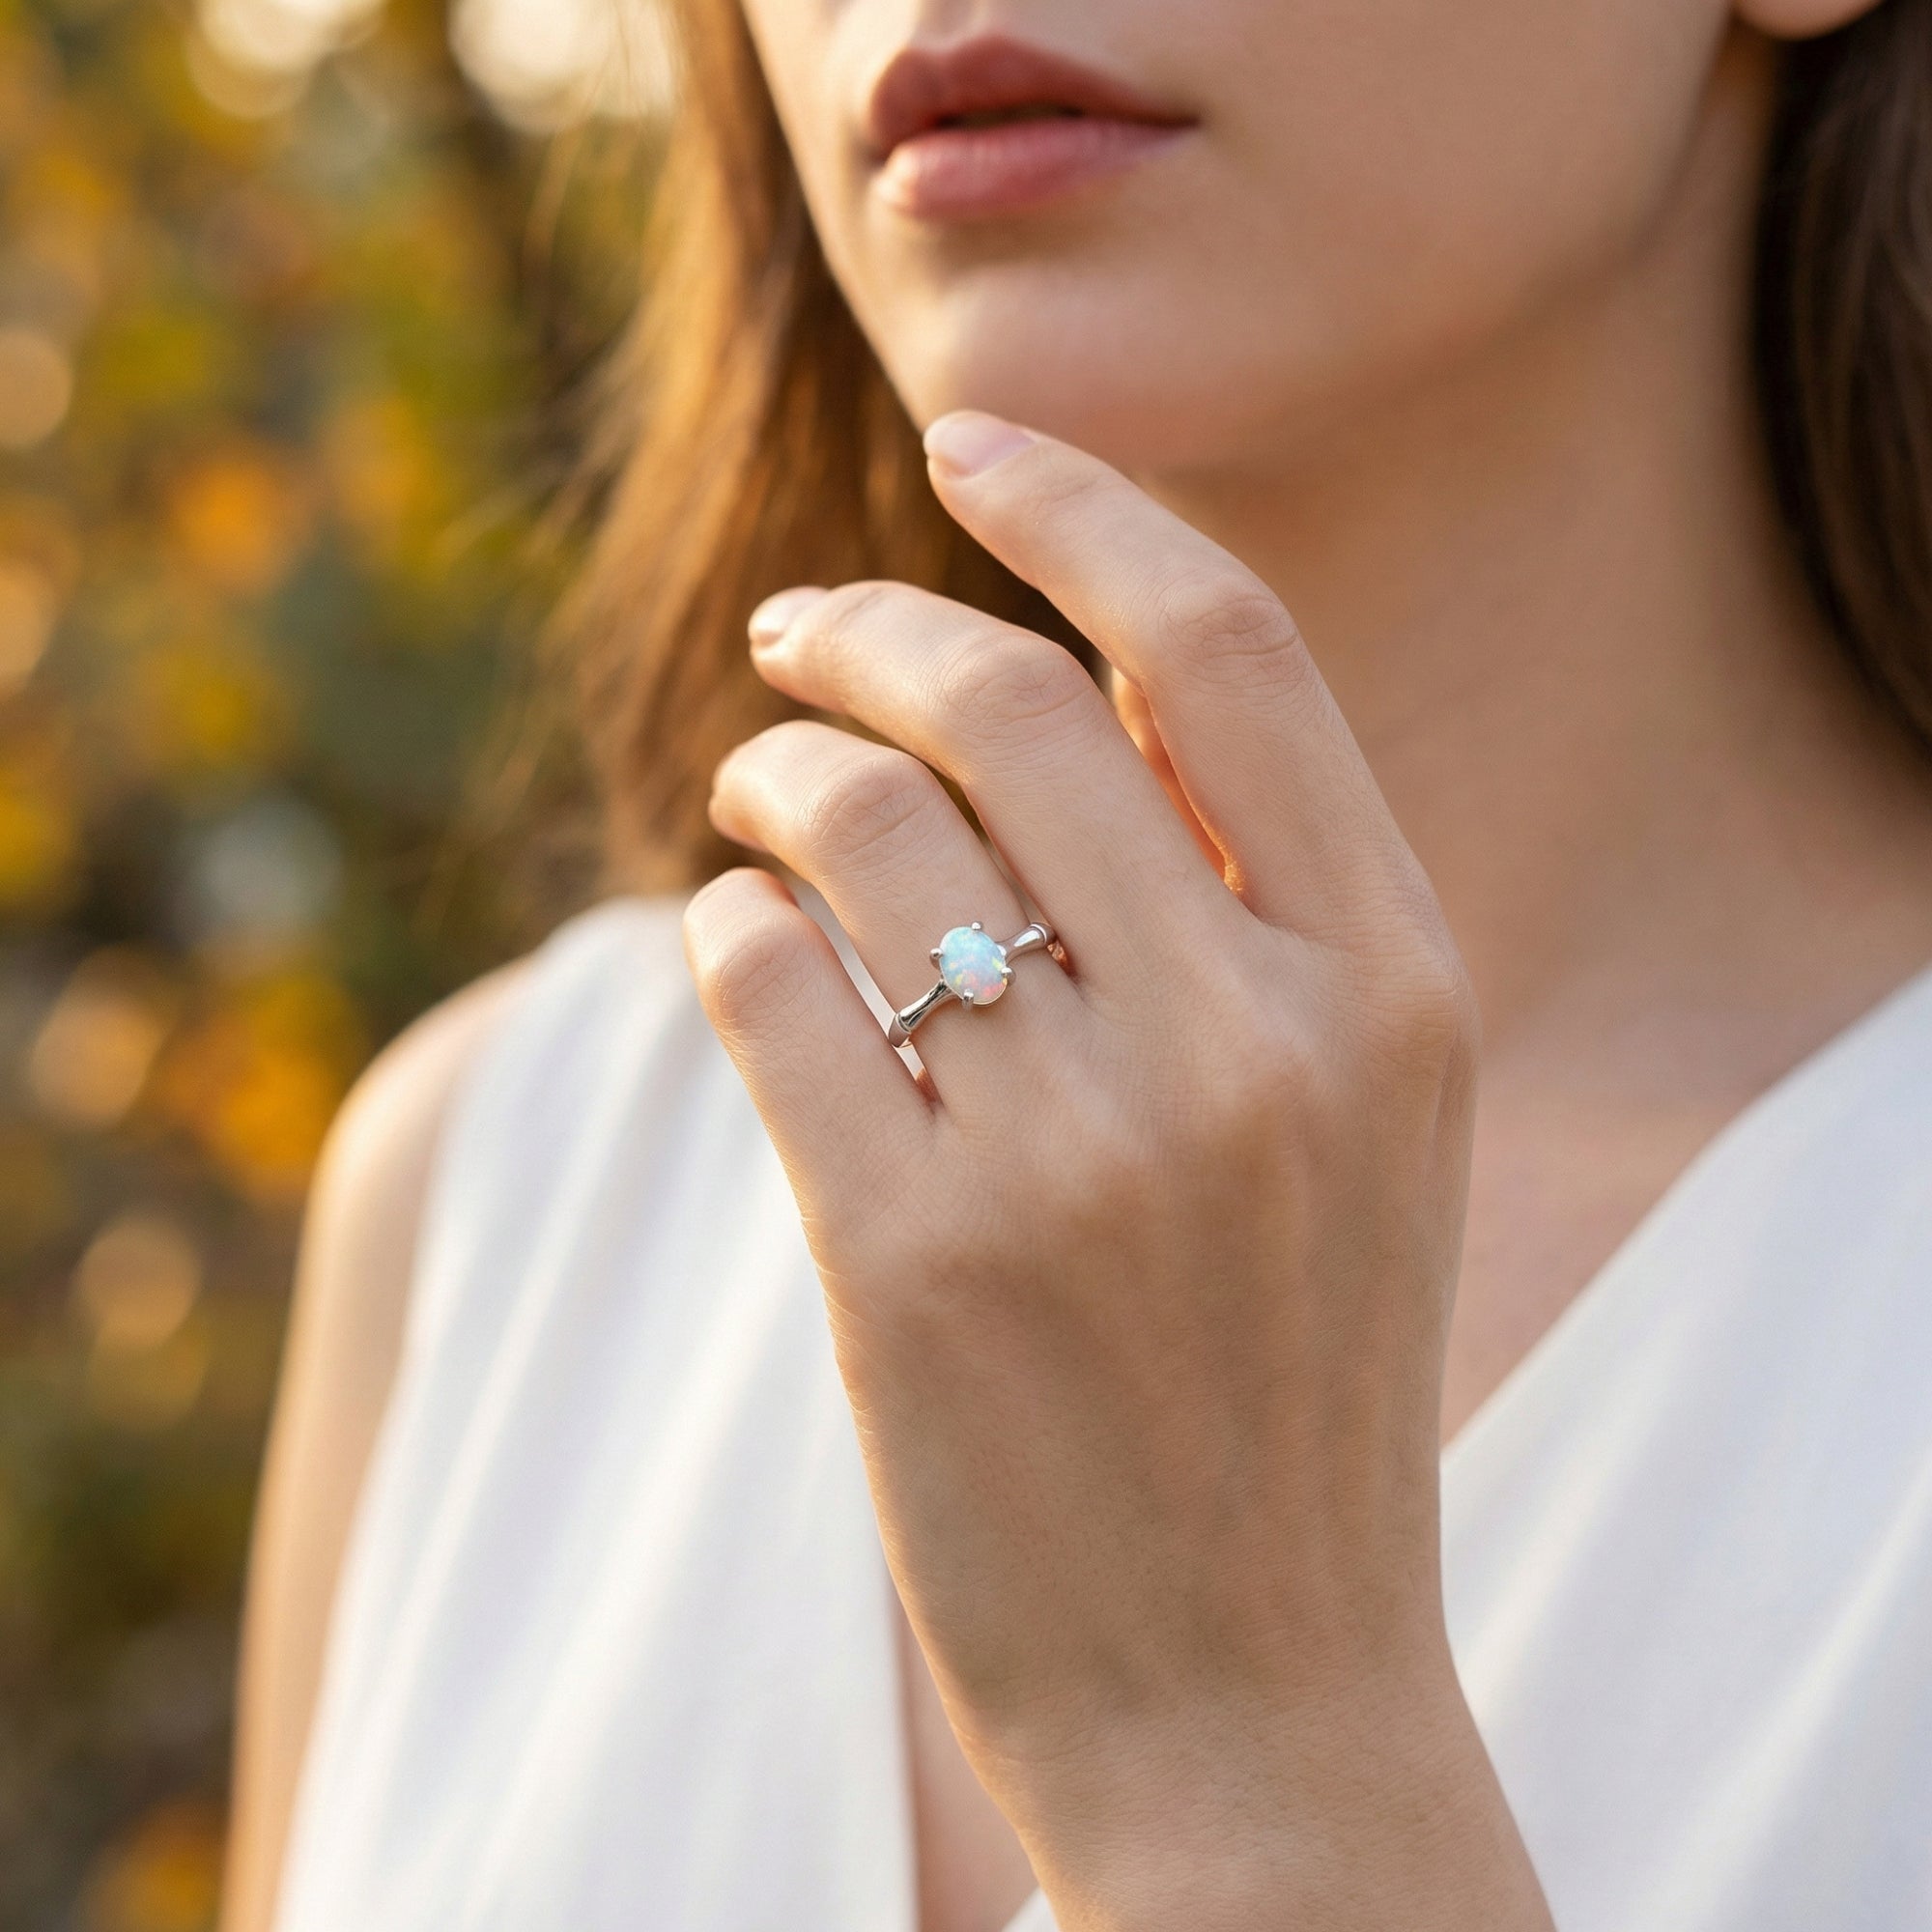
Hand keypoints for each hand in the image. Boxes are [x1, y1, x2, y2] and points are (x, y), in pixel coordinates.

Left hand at [685, 414, 1550, 1929]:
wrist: (1252, 1700)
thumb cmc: (1285, 1383)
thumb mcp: (1349, 1121)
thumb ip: (1245, 902)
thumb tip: (1032, 688)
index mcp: (1391, 982)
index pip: (1224, 646)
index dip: (1082, 506)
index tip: (973, 439)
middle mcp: (1254, 1038)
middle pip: (1004, 701)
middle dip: (864, 623)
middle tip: (797, 628)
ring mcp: (1081, 1150)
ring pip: (854, 819)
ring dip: (777, 774)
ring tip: (762, 802)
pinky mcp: (910, 1258)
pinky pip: (757, 977)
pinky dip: (719, 931)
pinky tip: (737, 953)